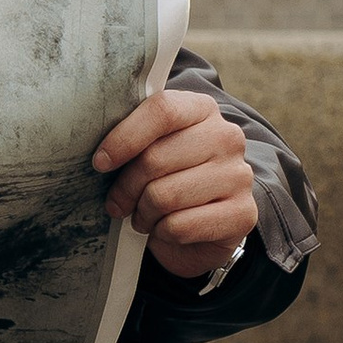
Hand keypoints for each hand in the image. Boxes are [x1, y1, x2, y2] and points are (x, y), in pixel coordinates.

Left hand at [91, 85, 256, 278]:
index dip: (124, 138)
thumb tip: (100, 154)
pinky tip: (165, 229)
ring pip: (164, 196)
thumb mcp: (151, 150)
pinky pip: (179, 225)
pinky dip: (162, 233)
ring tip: (144, 215)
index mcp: (202, 110)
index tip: (100, 163)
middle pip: (155, 159)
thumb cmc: (166, 180)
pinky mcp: (243, 214)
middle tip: (119, 202)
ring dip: (143, 213)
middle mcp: (227, 137)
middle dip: (125, 187)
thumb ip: (133, 136)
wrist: (202, 227)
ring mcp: (238, 175)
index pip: (162, 110)